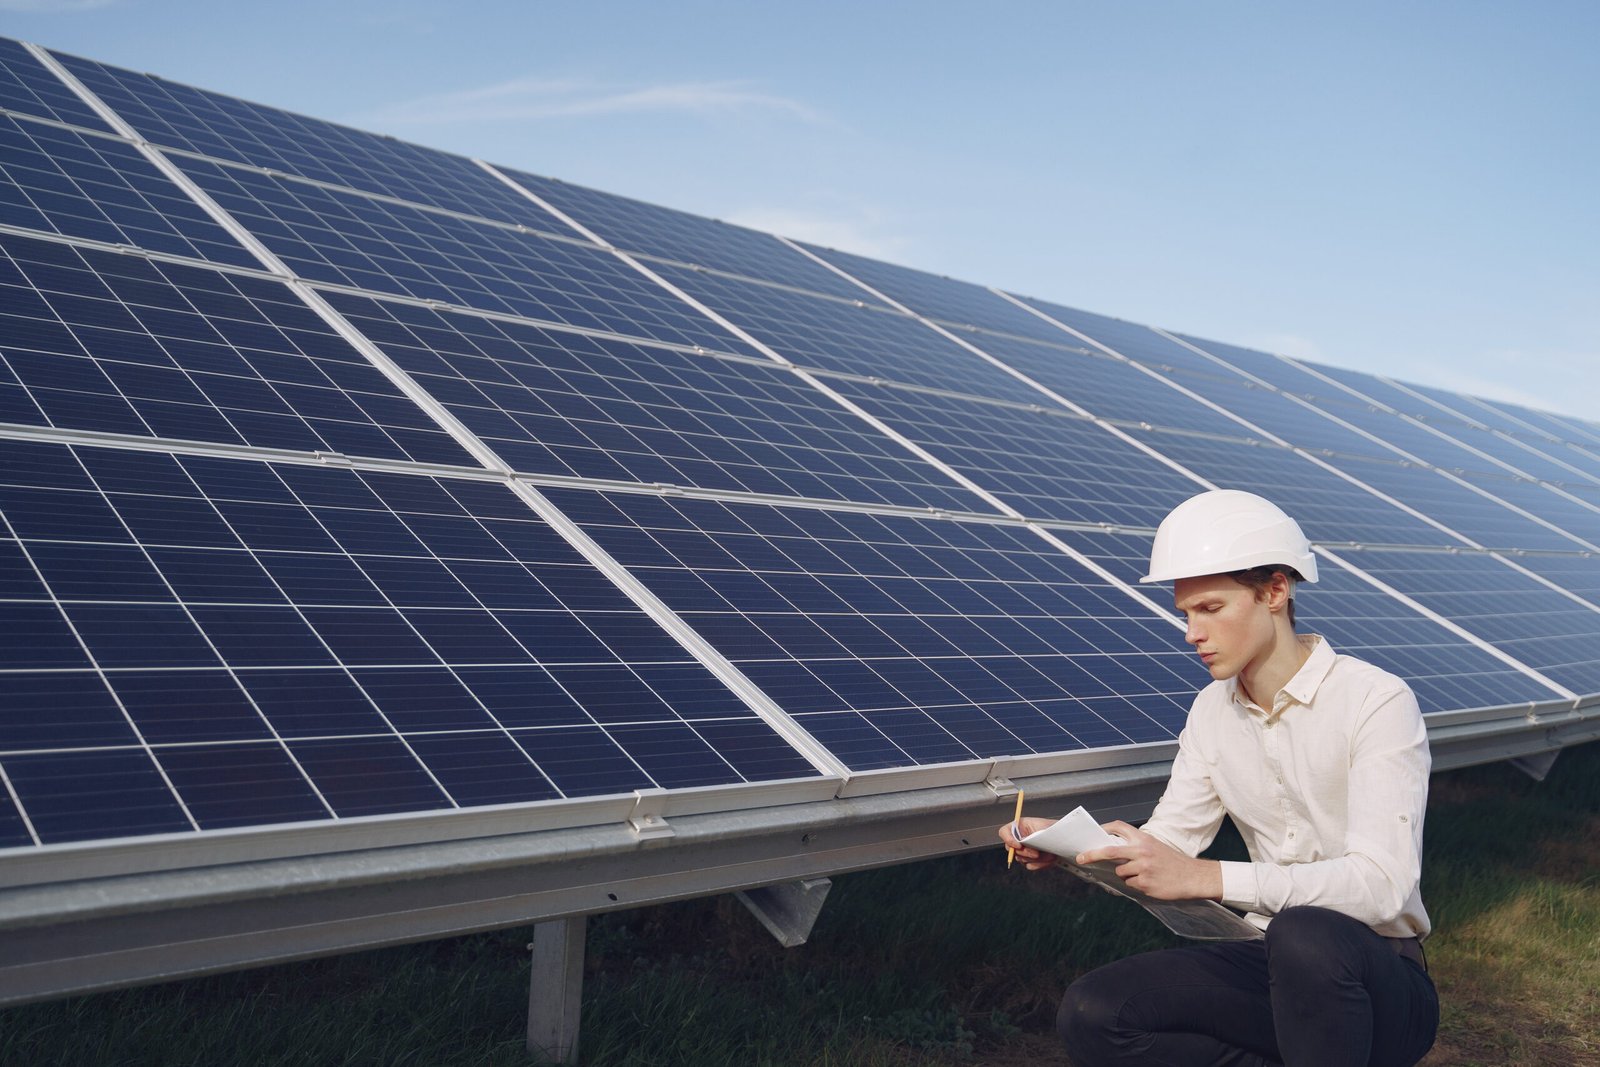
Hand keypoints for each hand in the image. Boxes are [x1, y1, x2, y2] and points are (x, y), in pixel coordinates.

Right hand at [998, 816, 1060, 870]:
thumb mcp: (1044, 827)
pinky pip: (1030, 866)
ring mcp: (1023, 851)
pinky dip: (1041, 864)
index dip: (1008, 839)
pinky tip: (1050, 859)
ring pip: (1021, 859)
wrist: (1065, 838)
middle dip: (1025, 853)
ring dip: (1036, 859)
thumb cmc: (1054, 829)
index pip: (1004, 832)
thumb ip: (1032, 834)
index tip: (1019, 845)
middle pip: (1011, 849)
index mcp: (1019, 826)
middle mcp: (1018, 839)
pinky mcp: (1030, 860)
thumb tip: (1024, 842)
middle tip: (1037, 853)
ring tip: (1050, 855)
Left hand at [1076, 821, 1223, 900]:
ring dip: (1125, 874)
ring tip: (1143, 874)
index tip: (1094, 833)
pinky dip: (1135, 884)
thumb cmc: (1173, 862)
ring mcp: (1143, 868)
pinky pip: (1129, 884)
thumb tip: (1112, 851)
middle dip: (1091, 854)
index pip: (1119, 827)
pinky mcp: (1145, 883)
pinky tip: (1149, 882)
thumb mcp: (1155, 846)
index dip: (1104, 828)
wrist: (1193, 877)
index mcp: (1144, 839)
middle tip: (1080, 858)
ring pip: (1120, 872)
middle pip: (1109, 851)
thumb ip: (1136, 846)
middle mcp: (1142, 851)